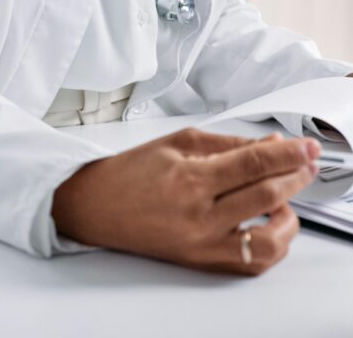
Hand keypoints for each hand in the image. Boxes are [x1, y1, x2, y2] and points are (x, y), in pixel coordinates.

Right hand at [51, 128, 319, 274]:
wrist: (98, 206)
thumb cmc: (132, 171)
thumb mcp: (179, 142)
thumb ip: (228, 144)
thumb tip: (269, 144)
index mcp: (190, 177)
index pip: (253, 163)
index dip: (287, 153)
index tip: (306, 147)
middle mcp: (199, 215)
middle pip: (266, 195)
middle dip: (296, 175)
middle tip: (307, 162)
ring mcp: (203, 244)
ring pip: (268, 238)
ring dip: (289, 215)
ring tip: (288, 197)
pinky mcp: (203, 262)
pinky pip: (252, 262)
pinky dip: (272, 244)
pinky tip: (272, 223)